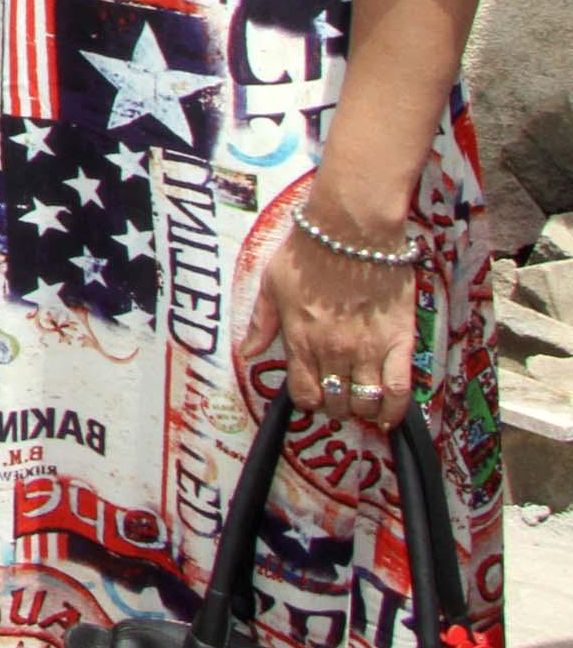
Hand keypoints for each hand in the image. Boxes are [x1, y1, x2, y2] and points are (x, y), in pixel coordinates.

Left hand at [245, 201, 417, 426]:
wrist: (351, 231)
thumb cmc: (308, 253)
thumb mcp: (271, 284)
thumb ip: (261, 323)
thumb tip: (247, 353)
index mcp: (299, 339)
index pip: (303, 393)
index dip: (308, 401)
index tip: (313, 395)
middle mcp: (332, 351)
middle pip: (335, 401)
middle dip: (335, 406)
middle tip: (338, 396)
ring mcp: (367, 349)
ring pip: (365, 402)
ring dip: (361, 409)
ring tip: (361, 401)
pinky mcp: (399, 342)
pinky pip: (399, 389)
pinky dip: (395, 409)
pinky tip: (388, 415)